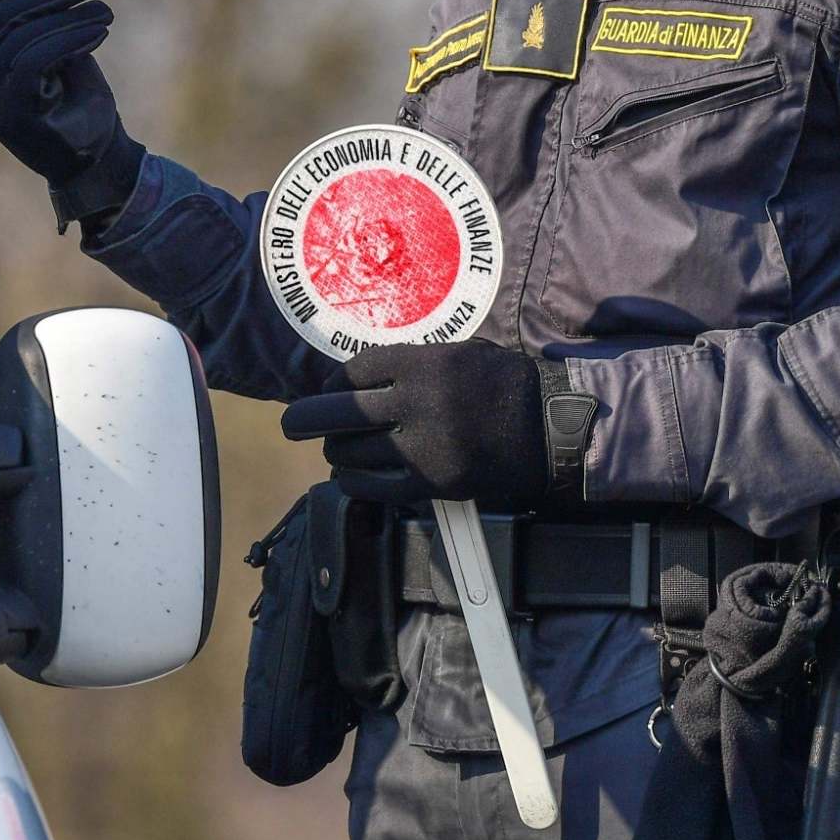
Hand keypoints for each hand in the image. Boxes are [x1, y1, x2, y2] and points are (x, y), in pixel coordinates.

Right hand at [0, 0, 141, 219]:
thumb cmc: (76, 98)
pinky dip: (69, 38)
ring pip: (18, 38)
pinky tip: (99, 31)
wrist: (97, 158)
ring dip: (67, 14)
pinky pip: (33, 62)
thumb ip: (41, 19)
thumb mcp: (55, 50)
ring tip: (103, 8)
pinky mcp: (13, 118)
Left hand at [280, 340, 586, 505]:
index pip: (355, 372)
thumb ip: (409, 362)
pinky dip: (352, 481)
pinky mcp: (432, 484)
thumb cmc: (498, 384)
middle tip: (290, 424)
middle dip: (305, 417)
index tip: (327, 390)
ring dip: (336, 451)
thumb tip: (353, 378)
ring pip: (352, 451)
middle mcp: (420, 403)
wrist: (548, 428)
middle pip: (340, 412)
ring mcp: (425, 447)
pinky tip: (349, 475)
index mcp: (425, 364)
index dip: (332, 382)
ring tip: (336, 448)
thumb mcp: (458, 353)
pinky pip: (372, 487)